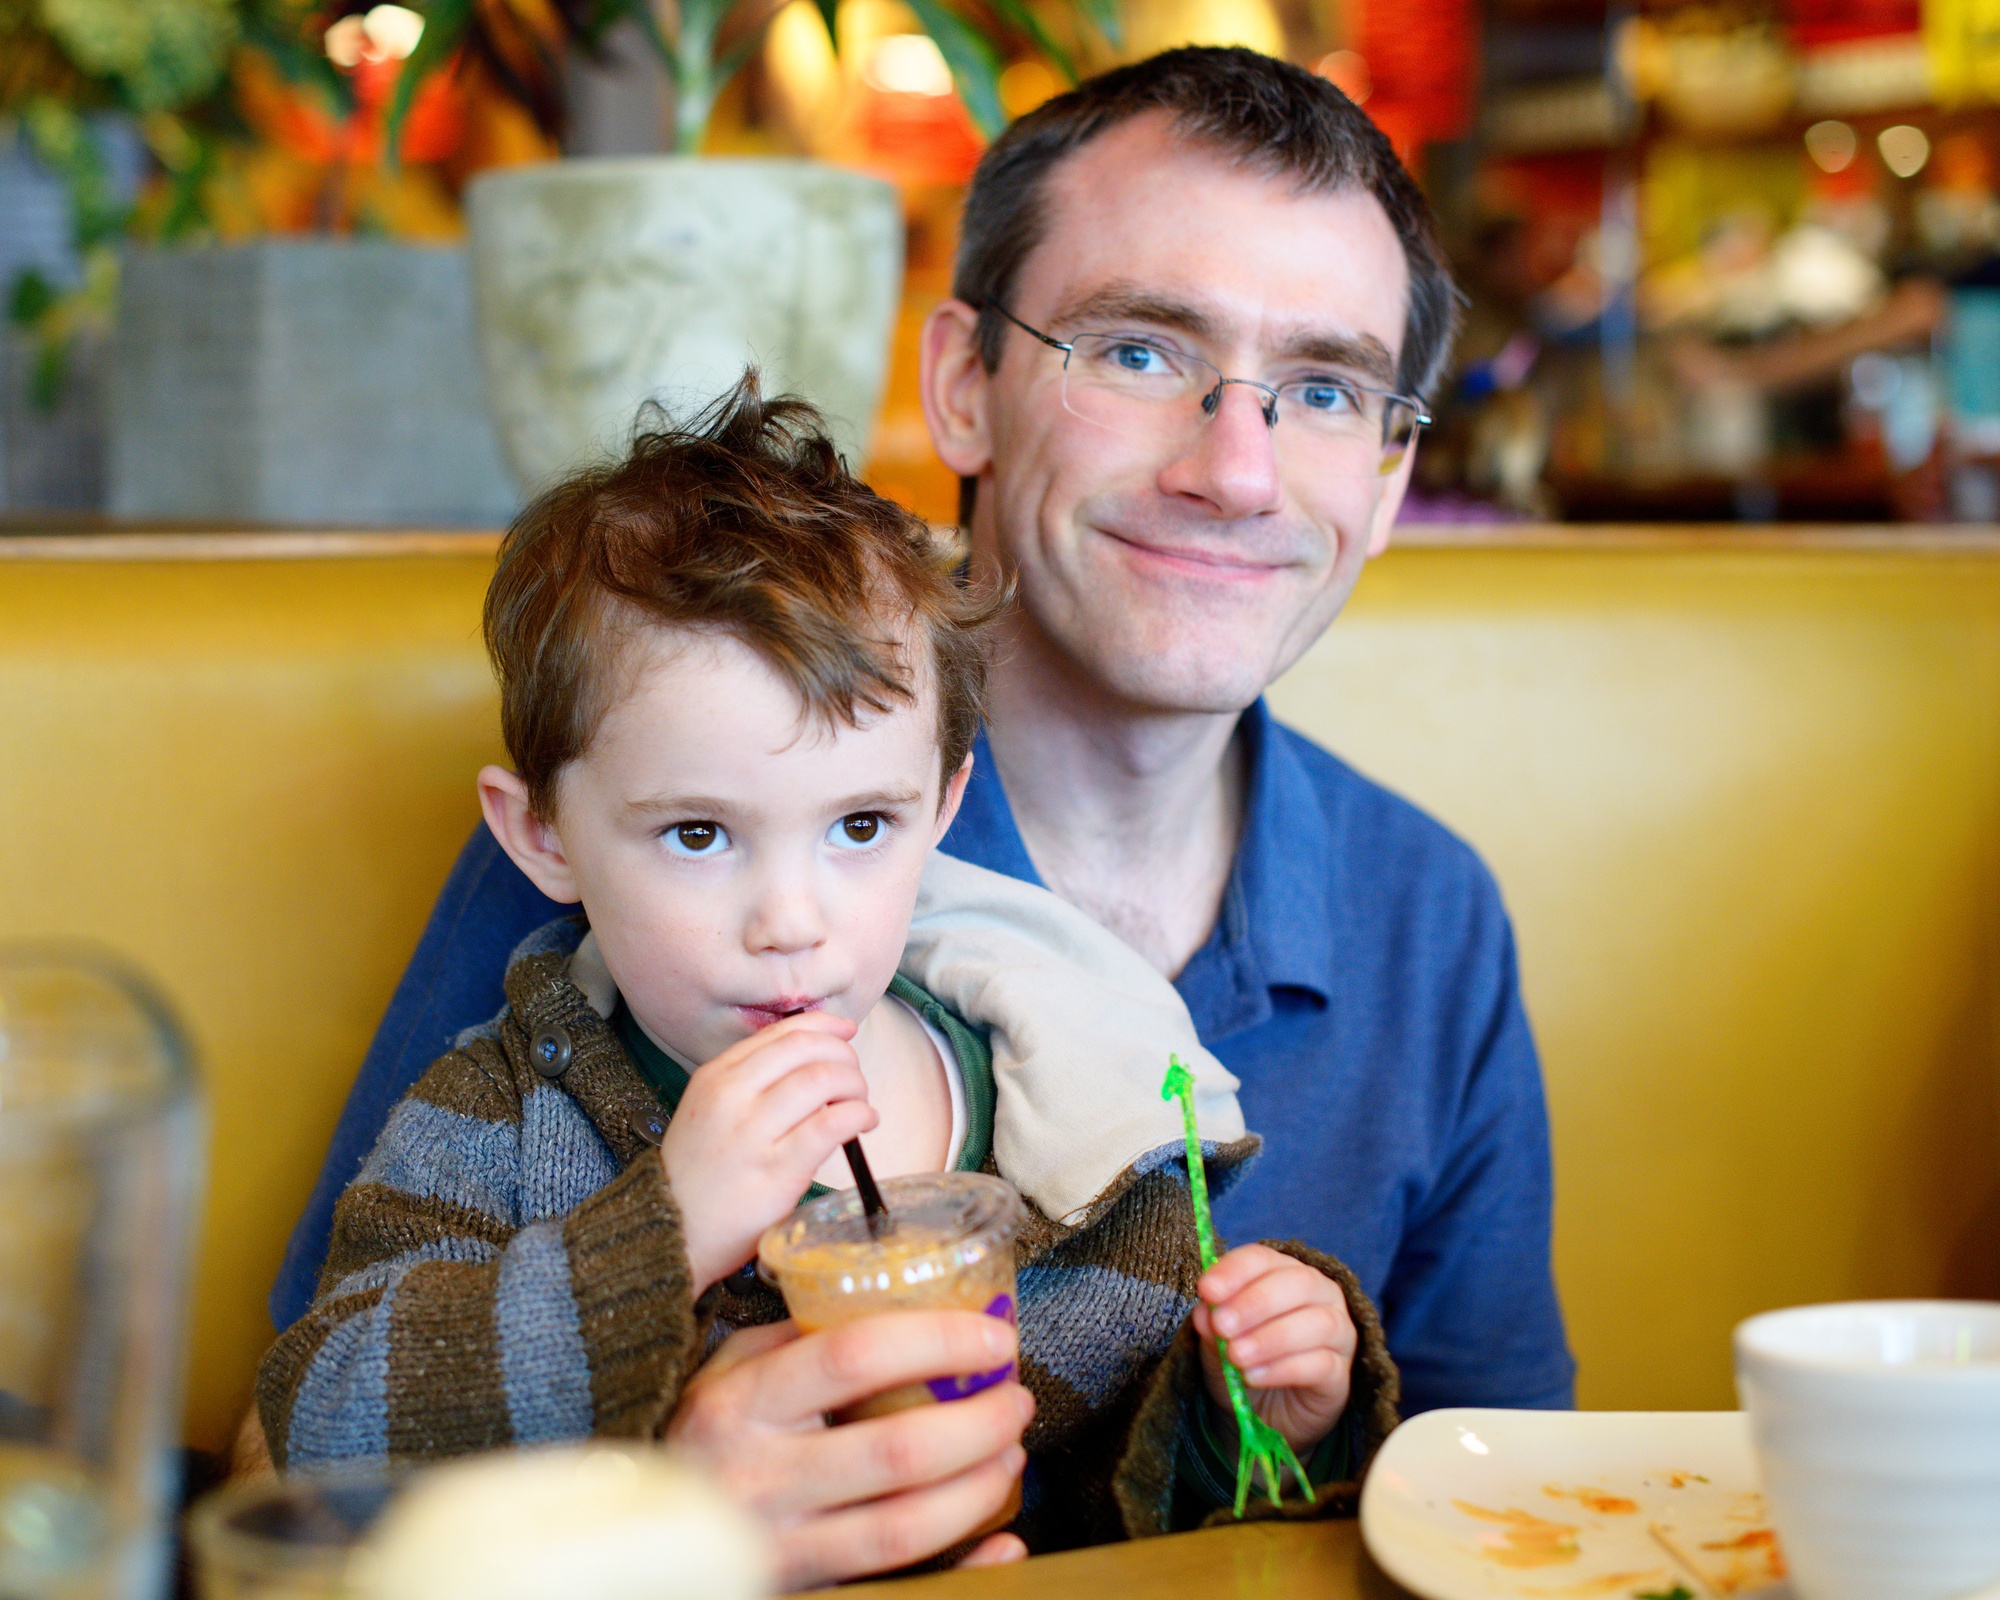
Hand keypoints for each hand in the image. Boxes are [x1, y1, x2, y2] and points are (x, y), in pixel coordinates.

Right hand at [659, 1011, 876, 1293]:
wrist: (673, 1232)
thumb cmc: (700, 1174)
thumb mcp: (710, 1110)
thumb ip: (752, 1082)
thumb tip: (815, 1059)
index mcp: (716, 1076)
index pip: (782, 1033)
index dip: (824, 1027)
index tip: (845, 1032)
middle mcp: (731, 1096)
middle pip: (806, 1049)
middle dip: (843, 1057)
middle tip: (853, 1078)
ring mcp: (752, 1133)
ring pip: (822, 1080)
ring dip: (854, 1086)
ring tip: (859, 1104)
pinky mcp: (776, 1169)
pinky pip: (829, 1125)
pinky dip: (858, 1115)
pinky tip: (863, 1123)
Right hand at [665, 1313, 1034, 1588]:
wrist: (637, 1531)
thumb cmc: (701, 1435)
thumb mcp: (729, 1371)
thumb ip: (801, 1340)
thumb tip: (900, 1307)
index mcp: (743, 1404)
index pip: (853, 1356)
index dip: (936, 1344)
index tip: (992, 1339)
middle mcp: (761, 1478)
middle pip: (896, 1452)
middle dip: (978, 1425)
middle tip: (1016, 1401)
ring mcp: (780, 1547)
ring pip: (903, 1529)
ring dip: (977, 1491)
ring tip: (1009, 1457)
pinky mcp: (800, 1592)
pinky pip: (895, 1591)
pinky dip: (964, 1571)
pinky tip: (1002, 1548)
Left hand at [1193, 1243, 1356, 1454]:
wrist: (1266, 1416)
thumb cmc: (1244, 1364)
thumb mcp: (1217, 1347)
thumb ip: (1212, 1327)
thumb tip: (1205, 1312)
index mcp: (1283, 1273)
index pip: (1263, 1258)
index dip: (1235, 1270)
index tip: (1207, 1290)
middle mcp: (1320, 1295)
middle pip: (1298, 1281)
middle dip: (1256, 1302)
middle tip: (1222, 1325)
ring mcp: (1337, 1333)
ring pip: (1317, 1322)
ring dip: (1271, 1337)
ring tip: (1236, 1356)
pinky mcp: (1341, 1374)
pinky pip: (1321, 1363)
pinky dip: (1283, 1368)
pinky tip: (1254, 1377)